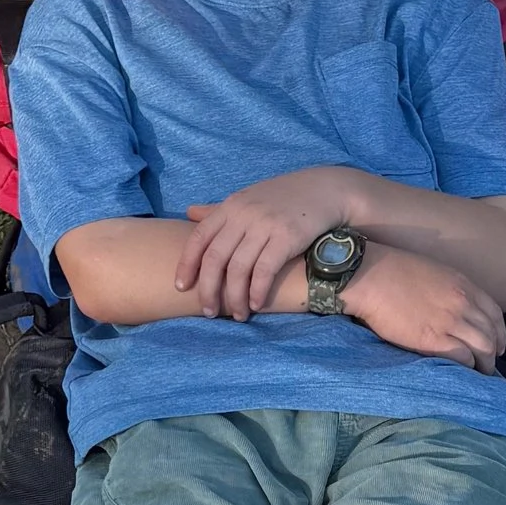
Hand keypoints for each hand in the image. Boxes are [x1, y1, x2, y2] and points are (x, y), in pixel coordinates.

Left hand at [176, 169, 351, 318]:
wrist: (324, 189)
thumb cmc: (282, 198)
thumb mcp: (247, 199)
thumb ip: (219, 210)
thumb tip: (190, 213)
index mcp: (230, 207)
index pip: (199, 238)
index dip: (187, 264)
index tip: (181, 287)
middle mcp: (244, 215)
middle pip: (215, 258)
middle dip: (208, 289)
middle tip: (208, 311)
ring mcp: (265, 225)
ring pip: (238, 268)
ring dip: (234, 297)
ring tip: (237, 315)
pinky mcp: (287, 237)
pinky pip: (265, 270)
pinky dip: (258, 291)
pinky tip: (257, 305)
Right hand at [343, 242, 505, 369]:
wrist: (371, 276)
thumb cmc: (394, 270)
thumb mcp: (435, 272)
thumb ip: (451, 290)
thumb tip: (455, 309)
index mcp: (464, 286)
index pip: (495, 314)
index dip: (499, 333)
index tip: (497, 346)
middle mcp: (463, 304)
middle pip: (491, 334)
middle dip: (493, 353)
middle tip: (488, 366)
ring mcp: (450, 322)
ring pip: (482, 349)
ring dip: (483, 365)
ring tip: (477, 375)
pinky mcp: (432, 340)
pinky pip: (462, 358)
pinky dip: (466, 368)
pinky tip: (461, 374)